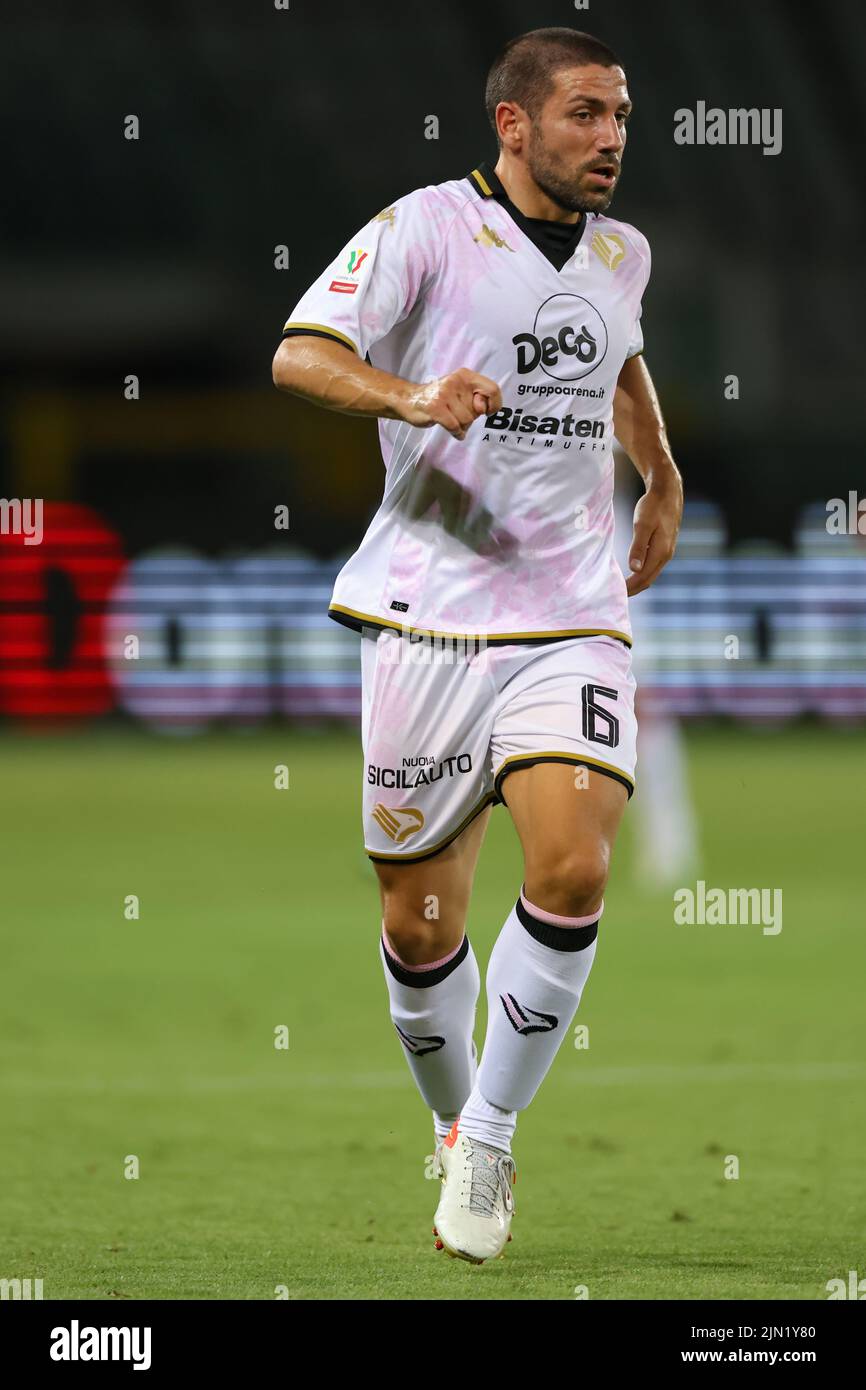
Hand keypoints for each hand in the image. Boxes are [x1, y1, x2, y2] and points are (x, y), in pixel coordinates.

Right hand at [399, 368, 501, 439]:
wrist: (408, 400)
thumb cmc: (439, 398)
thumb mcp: (460, 390)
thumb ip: (476, 397)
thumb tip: (486, 409)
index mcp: (465, 375)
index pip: (493, 389)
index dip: (494, 404)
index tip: (486, 411)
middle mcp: (456, 381)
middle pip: (478, 410)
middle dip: (470, 418)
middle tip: (457, 413)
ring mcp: (444, 394)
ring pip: (466, 420)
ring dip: (461, 426)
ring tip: (451, 419)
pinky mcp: (435, 407)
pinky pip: (455, 426)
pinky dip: (456, 432)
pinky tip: (453, 430)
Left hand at [626, 475, 682, 595]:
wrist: (668, 490)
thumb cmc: (653, 505)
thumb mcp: (643, 524)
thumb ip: (638, 546)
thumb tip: (634, 569)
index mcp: (661, 552)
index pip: (643, 578)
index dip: (629, 588)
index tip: (615, 595)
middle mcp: (665, 555)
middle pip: (648, 580)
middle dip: (633, 590)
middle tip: (615, 598)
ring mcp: (666, 551)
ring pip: (651, 574)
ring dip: (637, 583)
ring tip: (621, 589)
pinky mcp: (663, 546)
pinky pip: (652, 566)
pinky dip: (641, 574)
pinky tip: (631, 573)